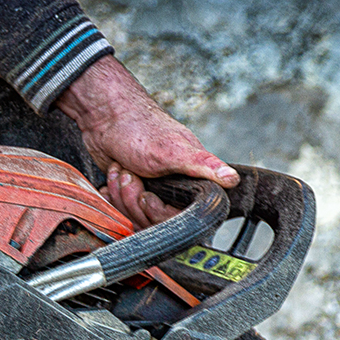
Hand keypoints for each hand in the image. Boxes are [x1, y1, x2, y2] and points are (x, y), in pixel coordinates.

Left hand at [56, 56, 237, 227]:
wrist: (107, 117)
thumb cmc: (141, 129)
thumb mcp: (174, 150)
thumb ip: (203, 165)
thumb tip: (233, 179)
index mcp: (190, 184)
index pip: (177, 220)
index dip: (157, 212)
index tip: (147, 195)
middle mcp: (173, 193)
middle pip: (152, 222)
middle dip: (134, 199)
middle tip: (130, 174)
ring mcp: (152, 194)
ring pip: (134, 217)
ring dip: (120, 193)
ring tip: (121, 169)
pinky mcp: (132, 195)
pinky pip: (121, 212)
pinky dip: (111, 195)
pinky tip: (113, 176)